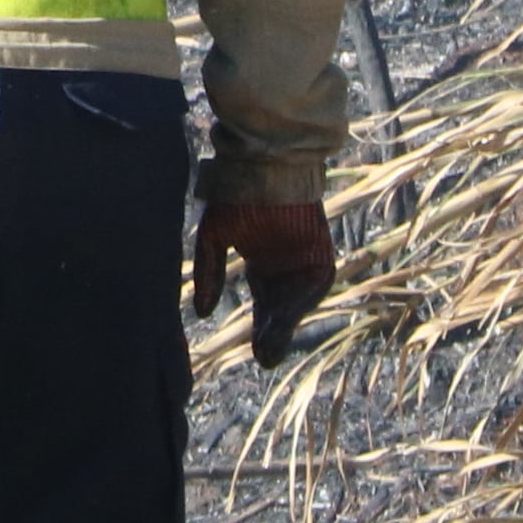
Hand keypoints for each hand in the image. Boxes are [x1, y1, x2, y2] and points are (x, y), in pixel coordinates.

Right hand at [188, 200, 339, 366]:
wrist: (263, 164)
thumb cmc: (237, 194)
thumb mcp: (214, 238)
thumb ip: (209, 274)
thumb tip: (202, 313)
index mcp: (264, 262)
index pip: (264, 304)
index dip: (261, 327)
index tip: (256, 351)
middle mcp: (286, 265)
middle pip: (282, 308)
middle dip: (274, 333)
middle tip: (264, 358)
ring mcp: (305, 259)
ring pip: (298, 301)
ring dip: (287, 324)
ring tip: (272, 346)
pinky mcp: (321, 252)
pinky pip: (314, 285)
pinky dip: (300, 302)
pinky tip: (284, 319)